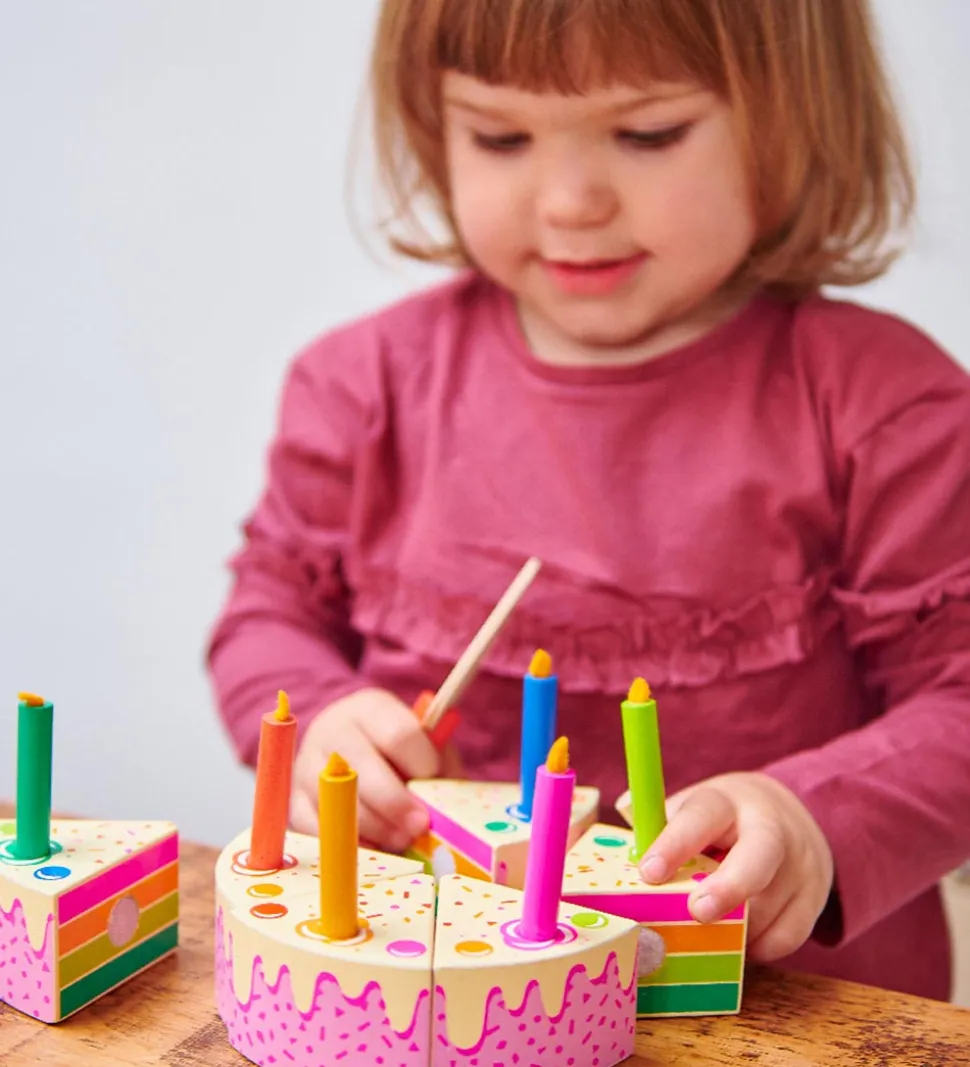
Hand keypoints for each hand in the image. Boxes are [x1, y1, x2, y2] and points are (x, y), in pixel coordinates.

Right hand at [289, 688, 460, 852]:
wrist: (350, 750)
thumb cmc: (398, 752)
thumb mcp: (423, 745)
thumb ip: (438, 767)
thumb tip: (443, 806)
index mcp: (369, 708)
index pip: (398, 733)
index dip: (422, 763)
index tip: (435, 781)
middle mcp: (332, 730)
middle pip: (362, 769)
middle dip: (396, 803)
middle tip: (420, 825)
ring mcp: (307, 765)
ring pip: (337, 802)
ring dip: (374, 828)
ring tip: (401, 839)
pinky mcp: (294, 802)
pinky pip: (317, 830)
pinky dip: (348, 845)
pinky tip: (374, 848)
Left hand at [638, 772, 833, 961]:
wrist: (794, 816)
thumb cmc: (725, 818)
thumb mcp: (696, 806)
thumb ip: (661, 818)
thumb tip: (625, 809)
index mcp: (726, 802)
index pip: (701, 817)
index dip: (674, 844)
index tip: (649, 872)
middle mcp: (770, 829)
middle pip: (759, 856)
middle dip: (728, 887)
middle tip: (697, 912)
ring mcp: (799, 864)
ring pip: (770, 907)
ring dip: (734, 929)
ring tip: (708, 928)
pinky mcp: (815, 898)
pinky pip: (787, 937)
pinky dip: (757, 948)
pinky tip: (739, 940)